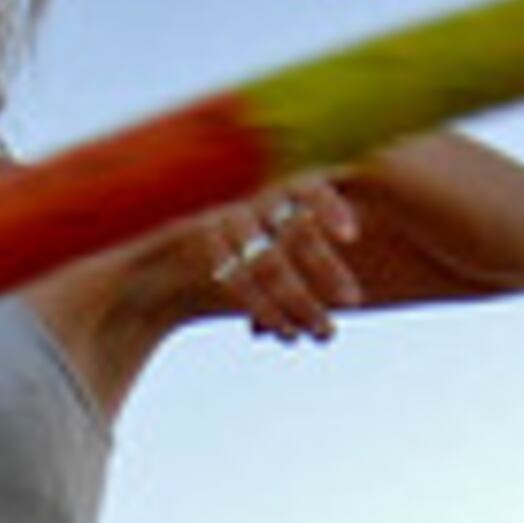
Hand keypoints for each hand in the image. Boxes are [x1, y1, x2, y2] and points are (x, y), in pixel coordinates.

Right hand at [198, 178, 361, 342]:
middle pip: (293, 231)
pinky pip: (237, 283)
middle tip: (355, 302)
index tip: (352, 237)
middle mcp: (253, 207)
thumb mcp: (275, 255)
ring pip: (268, 264)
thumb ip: (311, 260)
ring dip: (300, 302)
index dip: (330, 207)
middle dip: (326, 267)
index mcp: (278, 197)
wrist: (166, 272)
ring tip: (325, 333)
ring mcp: (225, 227)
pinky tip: (287, 334)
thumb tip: (357, 293)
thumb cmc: (241, 266)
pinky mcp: (202, 253)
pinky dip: (266, 310)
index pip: (308, 188)